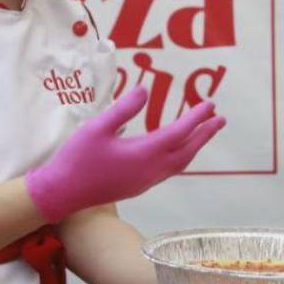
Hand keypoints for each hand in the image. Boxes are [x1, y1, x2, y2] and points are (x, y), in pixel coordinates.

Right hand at [26, 86, 224, 222]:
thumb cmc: (77, 158)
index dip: (196, 118)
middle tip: (220, 119)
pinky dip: (181, 157)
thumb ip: (123, 109)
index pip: (179, 133)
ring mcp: (146, 181)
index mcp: (144, 154)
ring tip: (205, 132)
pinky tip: (178, 150)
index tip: (210, 104)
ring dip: (195, 146)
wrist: (64, 193)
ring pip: (181, 163)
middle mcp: (151, 170)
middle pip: (187, 150)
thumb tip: (145, 90)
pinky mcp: (139, 186)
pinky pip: (170, 170)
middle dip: (205, 134)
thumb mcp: (97, 128)